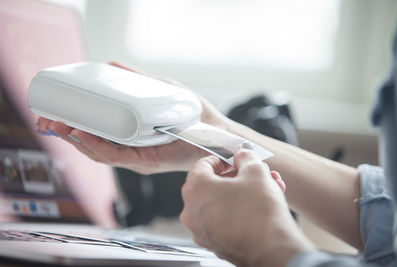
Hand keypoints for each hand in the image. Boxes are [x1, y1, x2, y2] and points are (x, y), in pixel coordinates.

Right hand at [36, 62, 228, 173]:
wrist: (216, 131)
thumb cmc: (191, 114)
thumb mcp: (160, 90)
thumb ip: (136, 79)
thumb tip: (112, 64)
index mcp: (130, 135)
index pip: (96, 132)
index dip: (74, 124)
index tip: (56, 112)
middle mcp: (131, 149)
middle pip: (92, 144)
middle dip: (67, 133)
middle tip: (47, 119)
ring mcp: (137, 158)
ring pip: (99, 153)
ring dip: (77, 140)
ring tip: (59, 125)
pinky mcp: (147, 161)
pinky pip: (117, 156)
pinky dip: (98, 147)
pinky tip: (84, 135)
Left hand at [180, 149, 313, 266]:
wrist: (273, 250)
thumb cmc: (260, 212)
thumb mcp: (256, 172)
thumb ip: (245, 157)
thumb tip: (241, 153)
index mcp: (196, 189)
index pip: (203, 164)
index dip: (222, 159)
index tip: (235, 160)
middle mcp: (192, 211)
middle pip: (213, 184)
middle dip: (238, 177)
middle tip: (256, 174)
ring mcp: (201, 230)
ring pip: (221, 203)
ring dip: (242, 193)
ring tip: (266, 189)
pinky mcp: (214, 244)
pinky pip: (223, 221)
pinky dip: (238, 211)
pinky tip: (260, 207)